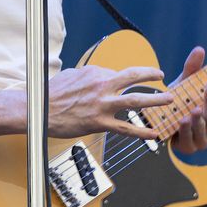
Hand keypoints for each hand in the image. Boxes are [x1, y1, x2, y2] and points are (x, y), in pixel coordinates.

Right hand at [47, 65, 171, 138]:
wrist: (38, 110)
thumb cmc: (52, 93)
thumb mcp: (72, 74)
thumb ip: (88, 75)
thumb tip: (97, 75)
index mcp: (96, 72)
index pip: (118, 73)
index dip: (125, 79)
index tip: (133, 80)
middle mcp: (102, 85)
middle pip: (133, 76)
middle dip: (151, 75)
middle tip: (162, 77)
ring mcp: (103, 105)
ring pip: (136, 101)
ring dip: (156, 100)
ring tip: (169, 100)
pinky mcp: (99, 123)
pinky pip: (126, 128)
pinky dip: (142, 132)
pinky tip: (154, 134)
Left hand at [168, 46, 206, 153]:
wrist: (161, 122)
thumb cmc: (179, 100)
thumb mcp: (185, 84)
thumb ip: (192, 68)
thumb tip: (199, 49)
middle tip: (206, 88)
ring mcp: (204, 139)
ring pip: (205, 130)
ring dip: (199, 120)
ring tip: (194, 110)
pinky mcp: (191, 148)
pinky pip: (190, 141)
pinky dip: (186, 131)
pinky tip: (182, 121)